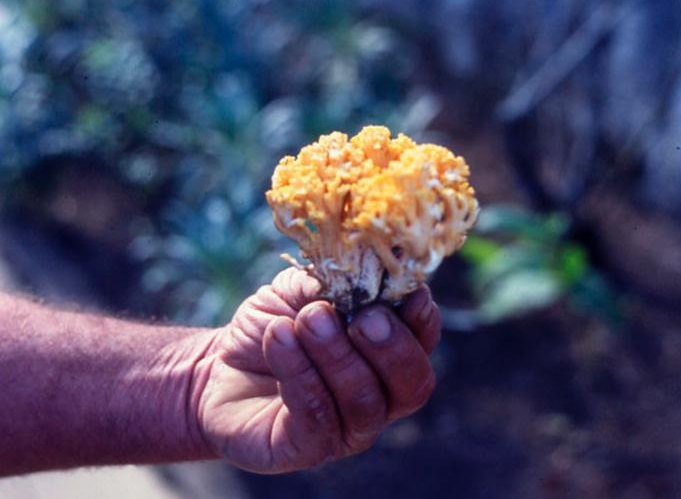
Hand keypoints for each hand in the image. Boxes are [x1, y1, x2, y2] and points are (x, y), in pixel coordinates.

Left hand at [195, 268, 440, 473]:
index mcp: (387, 352)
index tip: (407, 294)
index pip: (423, 340)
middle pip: (412, 382)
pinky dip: (299, 372)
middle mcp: (380, 395)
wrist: (220, 364)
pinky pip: (318, 416)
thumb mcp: (301, 290)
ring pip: (364, 400)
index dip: (422, 318)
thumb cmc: (274, 324)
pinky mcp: (310, 447)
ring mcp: (348, 427)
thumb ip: (333, 282)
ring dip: (336, 354)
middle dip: (390, 346)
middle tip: (361, 317)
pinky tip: (278, 339)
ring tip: (306, 320)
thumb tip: (360, 269)